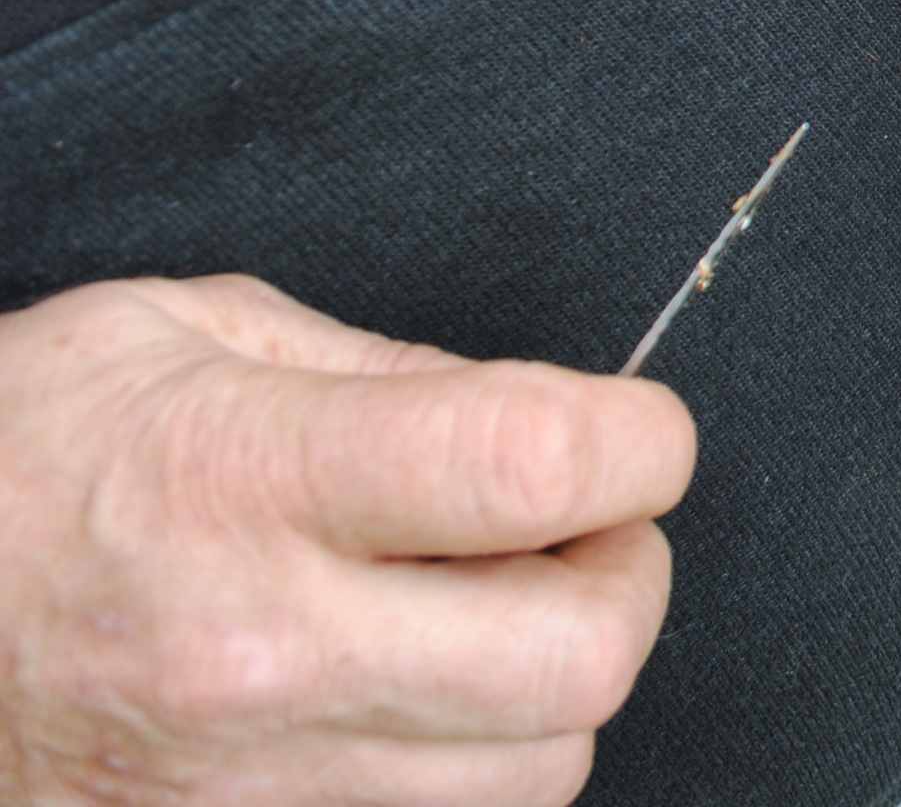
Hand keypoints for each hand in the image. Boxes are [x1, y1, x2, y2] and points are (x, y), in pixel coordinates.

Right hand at [0, 275, 695, 806]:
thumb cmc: (5, 466)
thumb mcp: (176, 335)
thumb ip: (380, 369)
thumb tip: (538, 410)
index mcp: (249, 481)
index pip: (540, 466)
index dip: (640, 440)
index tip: (634, 431)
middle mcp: (262, 651)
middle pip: (581, 654)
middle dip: (626, 576)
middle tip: (584, 529)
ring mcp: (247, 788)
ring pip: (538, 770)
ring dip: (554, 682)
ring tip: (486, 612)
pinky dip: (468, 770)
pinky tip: (416, 698)